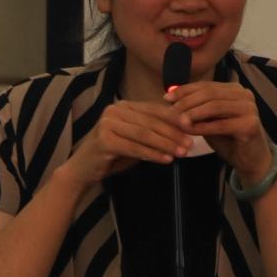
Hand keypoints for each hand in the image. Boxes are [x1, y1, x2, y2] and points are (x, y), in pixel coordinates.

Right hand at [60, 100, 191, 188]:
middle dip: (173, 133)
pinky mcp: (104, 140)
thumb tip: (183, 131)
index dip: (175, 118)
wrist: (83, 170)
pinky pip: (134, 147)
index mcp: (124, 106)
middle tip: (191, 144)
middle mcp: (114, 110)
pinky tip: (166, 160)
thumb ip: (153, 132)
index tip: (193, 128)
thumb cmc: (112, 155)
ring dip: (166, 144)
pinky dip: (152, 154)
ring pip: (145, 134)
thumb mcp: (135, 140)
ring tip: (183, 153)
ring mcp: (107, 123)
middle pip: (151, 122)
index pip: (154, 110)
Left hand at [166, 81, 270, 182]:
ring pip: (215, 106)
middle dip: (187, 101)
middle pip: (210, 94)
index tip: (167, 97)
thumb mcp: (209, 119)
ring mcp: (250, 108)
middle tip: (171, 111)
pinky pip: (221, 124)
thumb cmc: (229, 139)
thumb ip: (195, 107)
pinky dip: (203, 127)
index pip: (206, 85)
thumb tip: (170, 94)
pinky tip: (190, 131)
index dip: (185, 90)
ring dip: (194, 113)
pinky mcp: (250, 125)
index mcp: (234, 89)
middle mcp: (244, 95)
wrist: (251, 160)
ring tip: (178, 121)